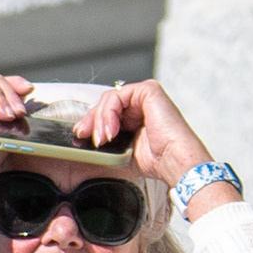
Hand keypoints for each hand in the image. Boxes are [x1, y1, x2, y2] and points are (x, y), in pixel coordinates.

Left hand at [82, 81, 223, 207]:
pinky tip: (111, 130)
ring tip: (102, 139)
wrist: (173, 161)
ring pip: (109, 99)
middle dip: (91, 121)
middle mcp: (140, 105)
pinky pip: (119, 95)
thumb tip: (79, 144)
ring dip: (99, 119)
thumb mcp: (119, 152)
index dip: (90, 123)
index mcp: (134, 118)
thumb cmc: (154, 161)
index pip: (106, 113)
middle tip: (84, 137)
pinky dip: (110, 112)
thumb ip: (102, 144)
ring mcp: (145, 97)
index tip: (79, 137)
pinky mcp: (149, 91)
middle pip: (105, 105)